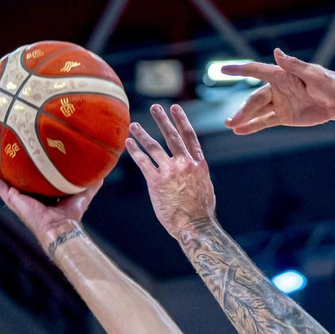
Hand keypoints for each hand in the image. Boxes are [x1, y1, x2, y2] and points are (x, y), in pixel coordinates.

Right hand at [0, 146, 100, 245]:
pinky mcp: (10, 198)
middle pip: (9, 169)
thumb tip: (102, 171)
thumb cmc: (71, 214)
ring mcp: (15, 194)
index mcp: (38, 189)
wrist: (61, 227)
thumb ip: (90, 182)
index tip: (17, 142)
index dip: (22, 157)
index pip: (28, 170)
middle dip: (0, 155)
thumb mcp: (81, 192)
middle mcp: (24, 190)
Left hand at [123, 104, 217, 236]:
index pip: (189, 137)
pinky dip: (135, 151)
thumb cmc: (201, 212)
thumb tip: (194, 170)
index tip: (175, 108)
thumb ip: (197, 175)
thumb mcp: (205, 188)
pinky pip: (143, 162)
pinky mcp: (156, 182)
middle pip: (172, 136)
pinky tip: (129, 144)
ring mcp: (170, 172)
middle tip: (155, 107)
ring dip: (143, 134)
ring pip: (154, 147)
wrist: (195, 226)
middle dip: (163, 120)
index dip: (182, 121)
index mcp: (198, 165)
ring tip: (134, 125)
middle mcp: (185, 164)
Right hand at [222, 49, 334, 134]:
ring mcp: (279, 103)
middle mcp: (276, 88)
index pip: (256, 71)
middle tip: (230, 121)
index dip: (239, 70)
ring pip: (257, 111)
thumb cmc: (328, 83)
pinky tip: (240, 131)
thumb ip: (294, 65)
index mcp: (280, 75)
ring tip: (231, 126)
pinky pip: (265, 121)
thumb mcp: (313, 74)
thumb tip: (277, 52)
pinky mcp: (284, 116)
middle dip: (242, 110)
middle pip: (254, 99)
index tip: (223, 69)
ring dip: (244, 118)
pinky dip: (253, 126)